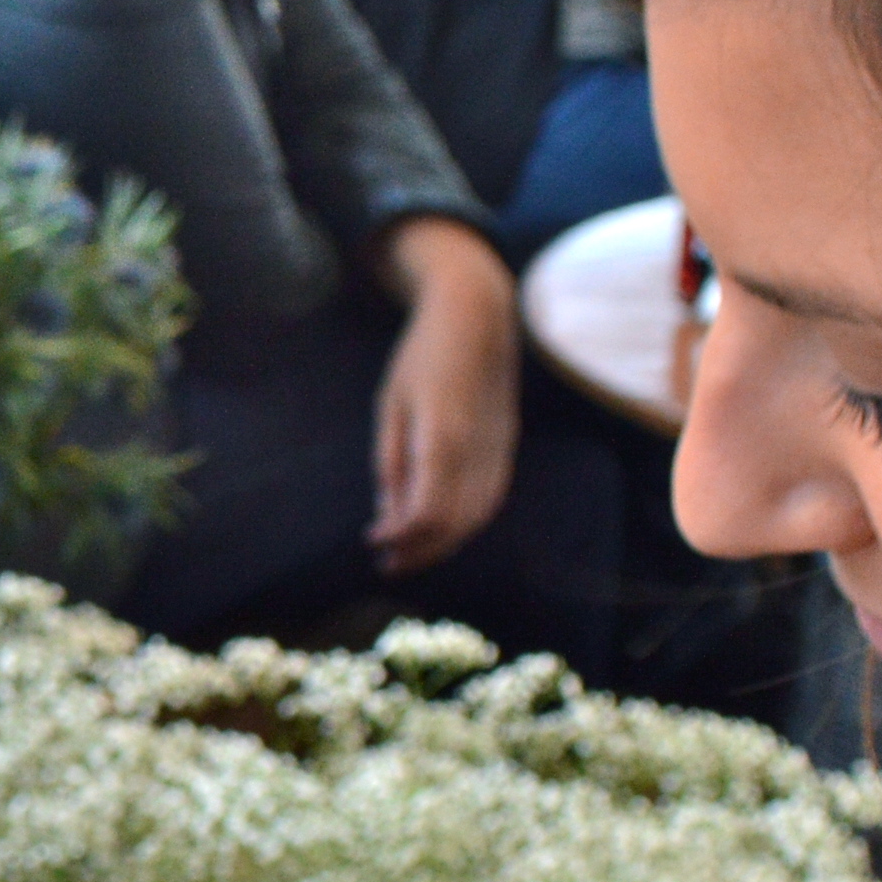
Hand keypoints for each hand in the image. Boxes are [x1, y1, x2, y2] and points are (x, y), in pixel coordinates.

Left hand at [369, 218, 519, 575]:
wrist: (480, 318)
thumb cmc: (423, 357)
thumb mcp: (391, 405)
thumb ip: (391, 462)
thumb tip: (388, 516)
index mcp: (442, 435)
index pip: (426, 510)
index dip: (399, 537)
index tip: (372, 542)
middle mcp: (479, 448)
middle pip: (454, 523)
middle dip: (419, 550)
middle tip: (387, 563)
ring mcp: (500, 448)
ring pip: (476, 516)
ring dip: (443, 543)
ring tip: (409, 554)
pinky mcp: (508, 446)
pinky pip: (490, 498)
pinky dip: (464, 523)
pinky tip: (439, 528)